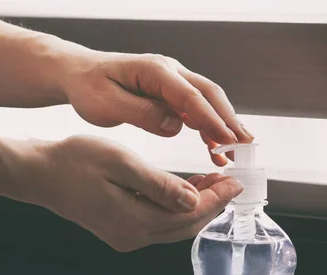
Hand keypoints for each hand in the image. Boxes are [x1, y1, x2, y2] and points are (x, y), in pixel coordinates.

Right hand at [20, 135, 242, 251]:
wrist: (39, 174)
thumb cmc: (75, 161)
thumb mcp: (120, 163)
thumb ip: (159, 184)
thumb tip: (193, 201)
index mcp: (134, 221)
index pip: (189, 214)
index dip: (216, 198)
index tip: (237, 181)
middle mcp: (132, 237)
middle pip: (185, 226)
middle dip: (212, 204)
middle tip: (231, 181)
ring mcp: (125, 237)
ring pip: (174, 226)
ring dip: (195, 206)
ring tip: (214, 182)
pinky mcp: (120, 231)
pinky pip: (158, 223)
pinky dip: (176, 208)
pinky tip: (185, 190)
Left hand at [63, 52, 254, 165]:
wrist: (79, 74)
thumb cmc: (88, 88)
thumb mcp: (106, 104)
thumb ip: (141, 113)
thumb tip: (175, 125)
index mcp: (154, 71)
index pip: (189, 97)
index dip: (210, 119)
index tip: (227, 140)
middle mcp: (168, 71)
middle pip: (208, 94)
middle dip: (229, 120)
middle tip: (246, 145)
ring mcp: (171, 80)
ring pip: (206, 101)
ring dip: (222, 124)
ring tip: (236, 151)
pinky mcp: (169, 92)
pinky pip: (195, 108)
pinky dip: (208, 126)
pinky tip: (215, 145)